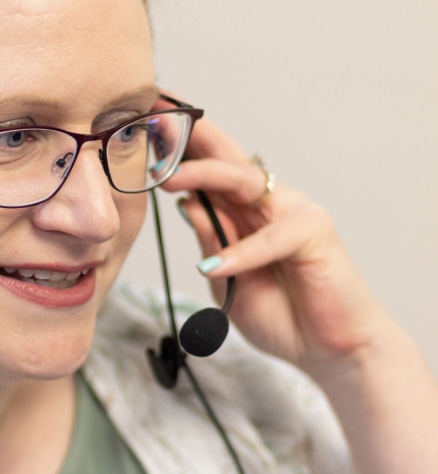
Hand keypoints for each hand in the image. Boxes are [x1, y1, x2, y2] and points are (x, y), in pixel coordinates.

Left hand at [161, 114, 396, 377]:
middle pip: (225, 158)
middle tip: (153, 123)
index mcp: (243, 209)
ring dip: (203, 176)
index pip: (208, 168)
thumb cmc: (281, 312)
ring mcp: (293, 212)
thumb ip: (210, 238)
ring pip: (244, 182)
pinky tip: (214, 266)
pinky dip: (241, 253)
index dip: (179, 146)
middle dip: (189, 137)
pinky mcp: (315, 234)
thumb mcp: (226, 275)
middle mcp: (267, 202)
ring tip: (167, 180)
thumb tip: (184, 202)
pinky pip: (271, 238)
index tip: (145, 123)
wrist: (329, 349)